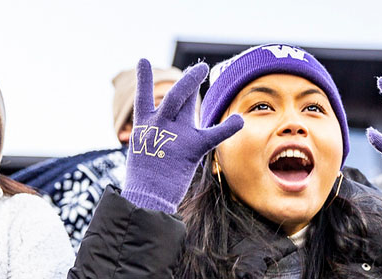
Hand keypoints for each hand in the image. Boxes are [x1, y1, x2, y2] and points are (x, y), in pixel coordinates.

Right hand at [120, 59, 243, 213]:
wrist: (145, 199)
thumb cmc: (146, 180)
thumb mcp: (144, 152)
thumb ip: (157, 136)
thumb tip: (164, 127)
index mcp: (144, 127)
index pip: (142, 97)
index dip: (143, 78)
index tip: (143, 60)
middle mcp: (156, 125)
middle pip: (171, 95)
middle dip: (186, 80)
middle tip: (200, 69)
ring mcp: (171, 135)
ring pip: (180, 99)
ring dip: (191, 81)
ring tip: (203, 69)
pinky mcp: (189, 149)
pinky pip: (211, 134)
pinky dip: (227, 127)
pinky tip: (239, 119)